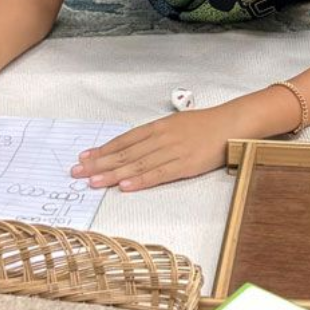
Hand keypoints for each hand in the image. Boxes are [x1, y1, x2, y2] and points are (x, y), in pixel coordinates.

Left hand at [71, 107, 234, 191]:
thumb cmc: (206, 124)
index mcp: (158, 127)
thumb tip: (135, 147)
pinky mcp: (186, 165)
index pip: (124, 140)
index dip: (102, 150)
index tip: (84, 158)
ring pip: (138, 164)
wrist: (232, 124)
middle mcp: (161, 138)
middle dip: (99, 164)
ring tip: (93, 182)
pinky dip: (141, 180)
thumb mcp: (176, 124)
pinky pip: (160, 174)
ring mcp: (173, 151)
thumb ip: (156, 135)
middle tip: (77, 173)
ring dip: (113, 174)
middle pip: (125, 153)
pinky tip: (125, 186)